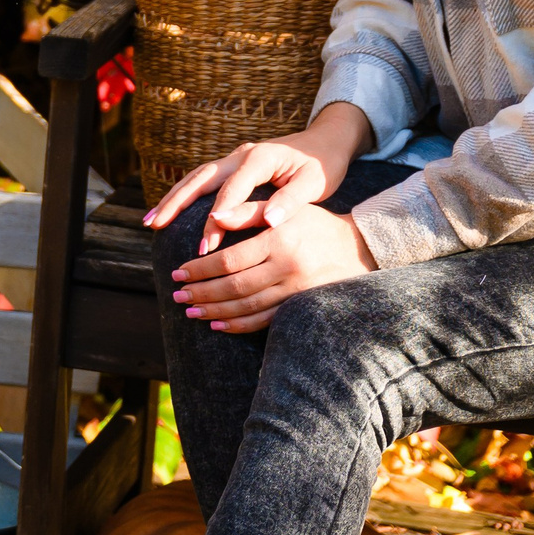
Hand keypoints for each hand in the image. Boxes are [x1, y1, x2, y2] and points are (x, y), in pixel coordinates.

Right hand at [142, 129, 349, 249]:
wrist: (326, 141)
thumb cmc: (323, 165)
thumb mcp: (315, 183)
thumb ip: (291, 201)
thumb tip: (268, 222)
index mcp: (260, 157)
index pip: (232, 190)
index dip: (218, 218)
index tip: (207, 245)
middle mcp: (241, 155)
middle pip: (201, 178)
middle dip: (176, 203)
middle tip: (154, 225)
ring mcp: (234, 158)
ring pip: (196, 177)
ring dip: (172, 198)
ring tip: (150, 221)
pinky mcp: (233, 166)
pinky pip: (203, 180)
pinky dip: (184, 194)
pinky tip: (170, 211)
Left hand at [167, 202, 376, 331]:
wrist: (356, 248)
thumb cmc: (312, 224)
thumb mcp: (284, 209)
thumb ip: (247, 211)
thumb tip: (213, 217)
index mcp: (279, 240)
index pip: (230, 260)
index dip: (200, 268)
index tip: (178, 272)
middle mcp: (288, 267)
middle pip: (234, 286)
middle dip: (202, 293)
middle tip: (177, 295)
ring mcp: (296, 291)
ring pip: (248, 307)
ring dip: (215, 312)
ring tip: (191, 311)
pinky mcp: (301, 306)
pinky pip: (265, 321)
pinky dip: (239, 325)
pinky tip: (218, 325)